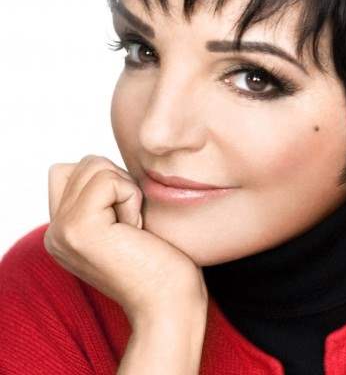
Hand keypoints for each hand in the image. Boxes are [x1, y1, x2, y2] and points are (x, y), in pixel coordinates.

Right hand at [45, 154, 207, 324]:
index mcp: (64, 232)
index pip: (71, 170)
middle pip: (85, 163)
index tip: (128, 221)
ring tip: (133, 230)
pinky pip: (109, 180)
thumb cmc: (163, 265)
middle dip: (121, 184)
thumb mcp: (126, 224)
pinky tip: (135, 231)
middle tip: (133, 227)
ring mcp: (62, 231)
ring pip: (95, 165)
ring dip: (127, 190)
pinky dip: (131, 197)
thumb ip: (105, 199)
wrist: (170, 303)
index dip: (110, 181)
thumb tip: (107, 166)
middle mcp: (54, 233)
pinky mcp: (79, 228)